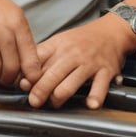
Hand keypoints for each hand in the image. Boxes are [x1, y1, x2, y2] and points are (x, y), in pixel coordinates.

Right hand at [0, 0, 41, 87]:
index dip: (32, 75)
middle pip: (12, 70)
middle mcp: (2, 33)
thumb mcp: (13, 13)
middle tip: (8, 79)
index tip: (31, 81)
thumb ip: (22, 35)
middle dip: (10, 79)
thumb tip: (30, 60)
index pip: (31, 59)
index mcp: (17, 24)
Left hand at [19, 14, 135, 108]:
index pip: (38, 61)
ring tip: (55, 104)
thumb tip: (24, 78)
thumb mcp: (59, 41)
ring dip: (59, 98)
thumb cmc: (82, 40)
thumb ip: (42, 58)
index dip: (28, 76)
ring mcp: (89, 64)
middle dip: (39, 92)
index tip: (23, 86)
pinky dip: (95, 97)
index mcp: (58, 46)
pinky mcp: (106, 72)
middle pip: (51, 76)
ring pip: (69, 84)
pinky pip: (100, 86)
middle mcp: (72, 54)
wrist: (111, 32)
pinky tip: (90, 104)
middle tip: (34, 102)